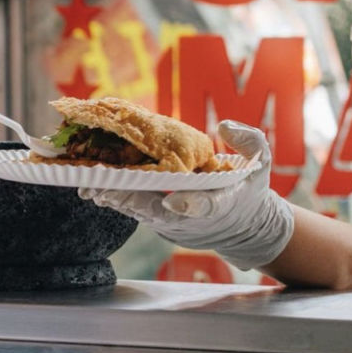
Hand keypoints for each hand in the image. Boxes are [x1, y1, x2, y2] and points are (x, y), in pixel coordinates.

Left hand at [79, 120, 293, 270]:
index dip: (190, 204)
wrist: (244, 226)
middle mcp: (193, 219)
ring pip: (140, 212)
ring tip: (89, 184)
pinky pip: (136, 208)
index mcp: (222, 204)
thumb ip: (250, 141)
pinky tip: (93, 184)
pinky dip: (116, 196)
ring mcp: (174, 224)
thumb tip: (224, 126)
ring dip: (115, 198)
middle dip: (131, 199)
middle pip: (159, 212)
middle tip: (106, 186)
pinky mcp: (159, 222)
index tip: (174, 200)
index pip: (207, 206)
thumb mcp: (261, 162)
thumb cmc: (250, 189)